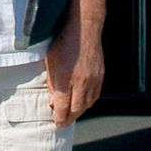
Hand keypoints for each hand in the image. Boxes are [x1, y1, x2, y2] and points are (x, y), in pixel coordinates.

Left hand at [44, 12, 104, 126]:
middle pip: (76, 109)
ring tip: (71, 113)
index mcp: (66, 78)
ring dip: (79, 111)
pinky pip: (95, 96)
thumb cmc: (63, 41)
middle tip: (62, 121)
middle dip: (69, 118)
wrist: (84, 27)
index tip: (56, 123)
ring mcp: (93, 80)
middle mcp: (81, 82)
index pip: (62, 107)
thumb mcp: (50, 61)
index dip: (59, 117)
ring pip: (87, 104)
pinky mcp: (100, 76)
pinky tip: (83, 101)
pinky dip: (88, 102)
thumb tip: (53, 101)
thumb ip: (52, 83)